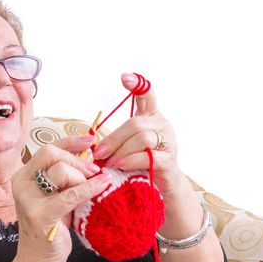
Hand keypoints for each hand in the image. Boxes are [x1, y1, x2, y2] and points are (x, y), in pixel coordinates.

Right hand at [11, 135, 110, 261]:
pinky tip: (103, 185)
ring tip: (90, 188)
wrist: (40, 258)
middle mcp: (21, 183)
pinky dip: (89, 188)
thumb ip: (67, 174)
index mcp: (24, 175)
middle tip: (94, 170)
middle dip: (77, 160)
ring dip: (81, 178)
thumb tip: (91, 153)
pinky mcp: (40, 215)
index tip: (91, 140)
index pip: (48, 148)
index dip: (71, 141)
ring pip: (59, 171)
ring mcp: (27, 199)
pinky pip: (70, 195)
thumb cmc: (53, 223)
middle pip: (51, 154)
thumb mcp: (57, 193)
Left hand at [92, 73, 181, 199]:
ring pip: (142, 138)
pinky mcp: (168, 160)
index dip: (137, 84)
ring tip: (110, 162)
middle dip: (114, 139)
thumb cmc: (141, 162)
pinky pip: (147, 156)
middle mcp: (162, 125)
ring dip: (121, 151)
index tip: (124, 77)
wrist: (162, 184)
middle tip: (99, 152)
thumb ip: (117, 137)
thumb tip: (94, 142)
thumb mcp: (128, 145)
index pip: (147, 94)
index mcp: (151, 116)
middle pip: (135, 123)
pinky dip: (130, 160)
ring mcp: (168, 142)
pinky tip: (120, 165)